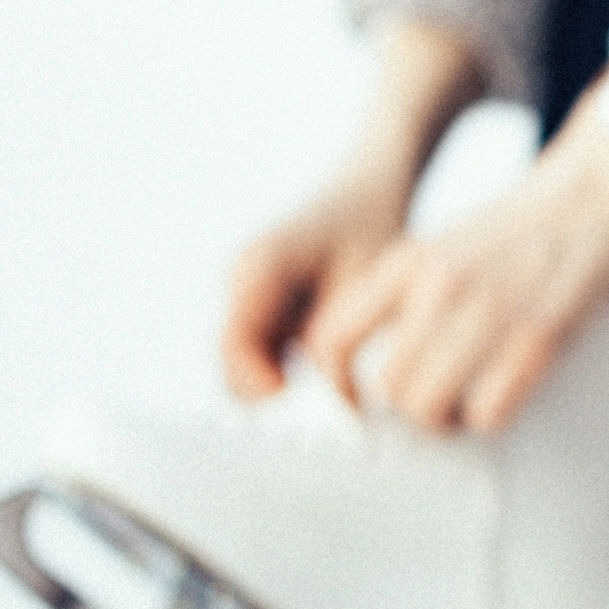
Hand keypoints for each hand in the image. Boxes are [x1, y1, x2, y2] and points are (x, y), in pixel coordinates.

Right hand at [220, 16, 482, 399]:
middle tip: (337, 424)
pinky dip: (296, 381)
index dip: (269, 394)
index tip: (321, 413)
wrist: (370, 184)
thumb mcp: (366, 284)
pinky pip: (266, 361)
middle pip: (233, 369)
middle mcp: (239, 282)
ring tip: (343, 408)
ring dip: (289, 396)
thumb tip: (335, 406)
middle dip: (278, 404)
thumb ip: (342, 343)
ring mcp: (244, 297)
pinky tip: (341, 387)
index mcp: (256, 267)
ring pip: (247, 372)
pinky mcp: (261, 310)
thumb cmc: (374, 222)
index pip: (235, 350)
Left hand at [302, 92, 608, 432]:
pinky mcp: (539, 336)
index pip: (333, 338)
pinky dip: (491, 418)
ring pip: (428, 406)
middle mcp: (440, 284)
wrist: (599, 192)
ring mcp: (490, 310)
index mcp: (409, 261)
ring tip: (468, 406)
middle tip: (438, 403)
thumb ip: (405, 295)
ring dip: (448, 421)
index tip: (362, 402)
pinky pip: (487, 412)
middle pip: (387, 385)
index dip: (340, 384)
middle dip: (410, 407)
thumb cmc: (524, 229)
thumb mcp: (443, 246)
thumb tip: (377, 365)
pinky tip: (504, 399)